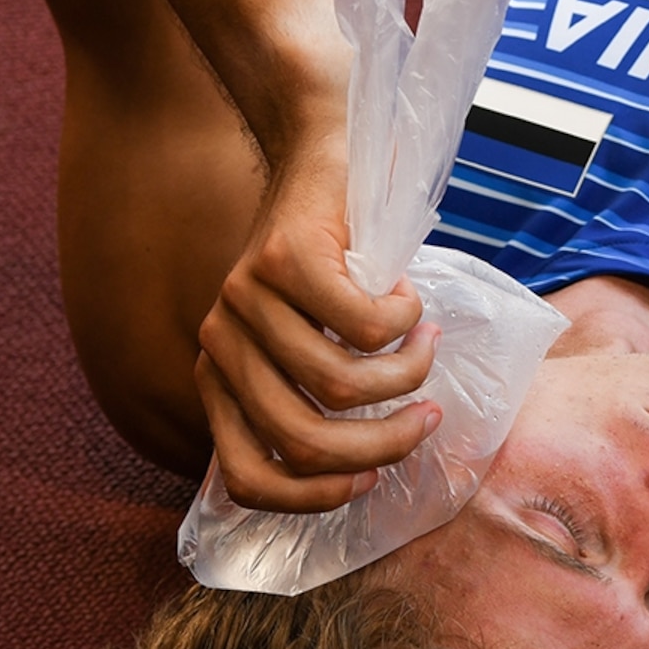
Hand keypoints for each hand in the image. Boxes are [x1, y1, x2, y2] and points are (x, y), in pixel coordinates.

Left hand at [192, 136, 442, 511]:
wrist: (323, 151)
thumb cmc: (331, 260)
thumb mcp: (308, 339)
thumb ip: (312, 398)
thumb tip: (362, 471)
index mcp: (220, 378)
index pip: (245, 477)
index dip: (313, 496)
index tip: (371, 478)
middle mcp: (220, 343)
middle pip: (302, 439)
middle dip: (383, 445)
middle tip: (428, 420)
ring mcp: (246, 300)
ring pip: (341, 386)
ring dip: (407, 375)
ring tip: (426, 345)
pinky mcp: (286, 259)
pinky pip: (365, 327)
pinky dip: (406, 323)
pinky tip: (410, 299)